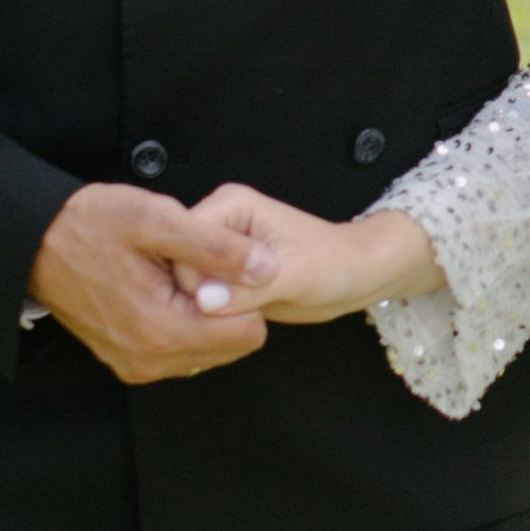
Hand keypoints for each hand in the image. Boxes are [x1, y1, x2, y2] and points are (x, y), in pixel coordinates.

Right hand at [26, 180, 275, 385]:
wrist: (37, 242)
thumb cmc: (92, 224)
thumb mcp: (158, 219)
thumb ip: (217, 247)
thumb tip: (267, 267)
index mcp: (163, 331)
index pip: (249, 332)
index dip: (245, 291)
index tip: (222, 261)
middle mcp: (151, 360)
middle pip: (231, 345)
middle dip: (228, 305)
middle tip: (197, 263)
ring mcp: (136, 364)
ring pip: (207, 348)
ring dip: (205, 314)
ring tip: (177, 272)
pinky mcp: (126, 361)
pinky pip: (179, 350)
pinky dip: (183, 322)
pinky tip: (165, 288)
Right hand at [183, 184, 443, 322]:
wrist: (351, 276)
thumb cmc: (332, 263)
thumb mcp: (294, 275)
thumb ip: (248, 288)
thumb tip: (204, 301)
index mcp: (227, 207)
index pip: (183, 246)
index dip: (196, 282)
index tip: (219, 305)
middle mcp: (215, 226)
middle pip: (178, 269)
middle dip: (198, 300)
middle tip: (234, 315)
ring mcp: (214, 254)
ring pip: (183, 291)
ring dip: (203, 314)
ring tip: (241, 316)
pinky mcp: (219, 278)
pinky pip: (196, 304)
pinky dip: (209, 320)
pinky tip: (232, 324)